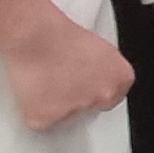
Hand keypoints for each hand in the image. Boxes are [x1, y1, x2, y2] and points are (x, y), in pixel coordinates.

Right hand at [0, 6, 134, 129]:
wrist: (36, 36)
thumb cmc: (61, 32)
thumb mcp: (97, 46)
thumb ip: (102, 67)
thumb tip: (91, 75)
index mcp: (121, 78)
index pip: (113, 95)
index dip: (94, 87)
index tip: (83, 80)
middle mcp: (103, 96)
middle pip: (91, 105)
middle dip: (77, 95)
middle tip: (61, 77)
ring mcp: (76, 110)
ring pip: (65, 114)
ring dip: (55, 101)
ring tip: (45, 76)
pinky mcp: (48, 119)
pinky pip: (41, 120)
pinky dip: (34, 107)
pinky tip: (33, 87)